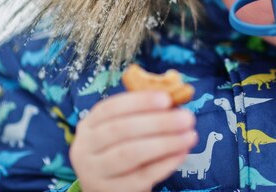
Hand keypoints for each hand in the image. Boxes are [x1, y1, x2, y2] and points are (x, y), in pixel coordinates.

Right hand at [70, 90, 197, 191]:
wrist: (107, 187)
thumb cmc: (121, 148)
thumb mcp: (125, 127)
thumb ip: (146, 111)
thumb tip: (175, 93)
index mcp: (89, 124)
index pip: (111, 107)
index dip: (139, 101)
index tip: (167, 99)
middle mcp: (86, 147)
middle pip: (121, 130)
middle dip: (158, 122)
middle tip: (187, 118)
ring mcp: (95, 172)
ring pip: (130, 154)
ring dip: (164, 143)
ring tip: (190, 136)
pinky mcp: (111, 191)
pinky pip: (141, 176)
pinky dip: (164, 164)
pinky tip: (181, 154)